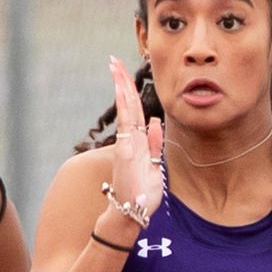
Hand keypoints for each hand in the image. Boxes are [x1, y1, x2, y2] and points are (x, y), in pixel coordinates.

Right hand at [105, 55, 163, 236]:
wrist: (133, 211)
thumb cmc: (143, 193)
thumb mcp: (156, 165)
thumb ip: (156, 144)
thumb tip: (157, 122)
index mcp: (138, 142)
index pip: (135, 111)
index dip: (130, 92)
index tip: (124, 73)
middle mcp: (130, 139)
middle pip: (127, 104)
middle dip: (121, 81)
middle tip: (113, 60)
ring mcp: (126, 143)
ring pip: (125, 109)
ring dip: (120, 86)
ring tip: (114, 66)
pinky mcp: (126, 150)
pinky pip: (127, 123)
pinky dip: (124, 105)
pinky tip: (121, 88)